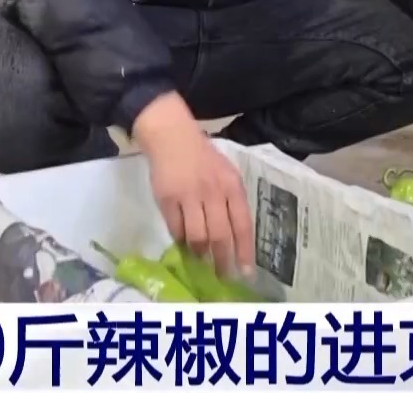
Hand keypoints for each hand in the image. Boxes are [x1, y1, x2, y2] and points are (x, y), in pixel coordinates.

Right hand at [132, 93, 254, 274]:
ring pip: (197, 237)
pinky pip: (176, 229)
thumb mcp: (227, 173)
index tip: (245, 272)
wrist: (172, 136)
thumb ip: (231, 201)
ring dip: (200, 253)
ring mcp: (189, 196)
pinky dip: (181, 240)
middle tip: (222, 275)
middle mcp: (213, 192)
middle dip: (222, 260)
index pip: (242, 224)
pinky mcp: (167, 199)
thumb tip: (234, 237)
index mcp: (232, 186)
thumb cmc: (203, 157)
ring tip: (202, 261)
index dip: (244, 251)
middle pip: (219, 236)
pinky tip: (184, 244)